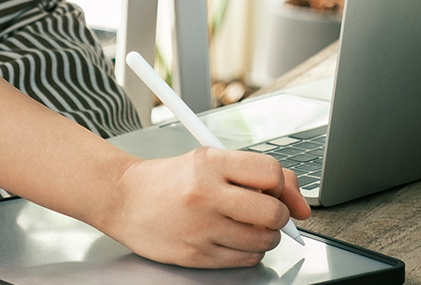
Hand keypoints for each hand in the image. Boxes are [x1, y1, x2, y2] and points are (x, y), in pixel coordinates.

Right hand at [102, 147, 311, 267]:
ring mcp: (201, 228)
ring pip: (263, 240)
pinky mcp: (196, 254)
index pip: (271, 173)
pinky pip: (244, 259)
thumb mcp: (208, 160)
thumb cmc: (169, 179)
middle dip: (280, 215)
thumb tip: (297, 200)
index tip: (279, 191)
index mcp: (211, 164)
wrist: (123, 199)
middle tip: (269, 213)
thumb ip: (252, 173)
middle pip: (273, 212)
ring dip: (266, 236)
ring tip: (249, 226)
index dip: (283, 185)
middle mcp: (206, 195)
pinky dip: (249, 252)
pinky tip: (234, 239)